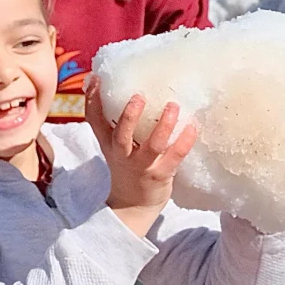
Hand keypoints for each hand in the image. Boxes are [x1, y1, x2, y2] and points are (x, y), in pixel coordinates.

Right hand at [85, 83, 196, 237]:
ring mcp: (143, 166)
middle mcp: (123, 154)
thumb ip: (113, 120)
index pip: (93, 120)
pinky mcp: (161, 175)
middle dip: (129, 116)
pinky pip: (175, 157)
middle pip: (121, 134)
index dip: (92, 99)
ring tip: (173, 106)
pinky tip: (192, 126)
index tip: (96, 79)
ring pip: (153, 146)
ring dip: (164, 125)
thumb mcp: (113, 145)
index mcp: (109, 142)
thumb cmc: (126, 166)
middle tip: (139, 96)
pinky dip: (185, 141)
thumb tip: (113, 86)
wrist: (133, 205)